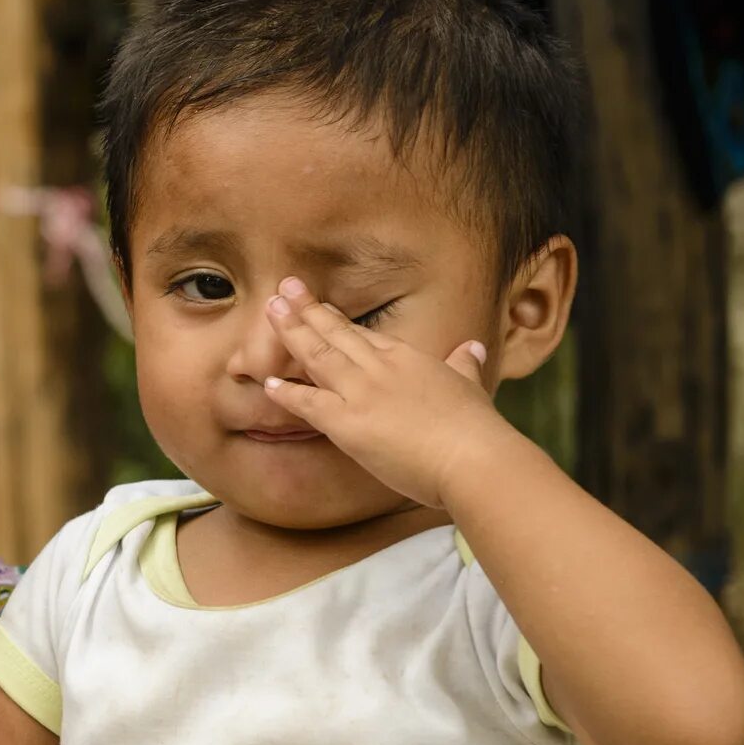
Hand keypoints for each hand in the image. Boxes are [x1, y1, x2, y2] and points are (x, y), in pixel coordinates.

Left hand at [261, 284, 513, 511]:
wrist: (472, 456)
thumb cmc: (476, 428)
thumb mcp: (470, 385)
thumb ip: (464, 364)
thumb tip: (473, 347)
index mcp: (408, 358)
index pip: (364, 335)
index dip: (337, 319)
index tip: (318, 305)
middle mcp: (380, 367)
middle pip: (336, 332)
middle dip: (307, 309)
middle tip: (284, 287)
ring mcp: (361, 392)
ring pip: (318, 354)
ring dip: (292, 331)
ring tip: (270, 310)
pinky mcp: (348, 423)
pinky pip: (309, 403)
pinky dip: (287, 392)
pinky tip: (267, 383)